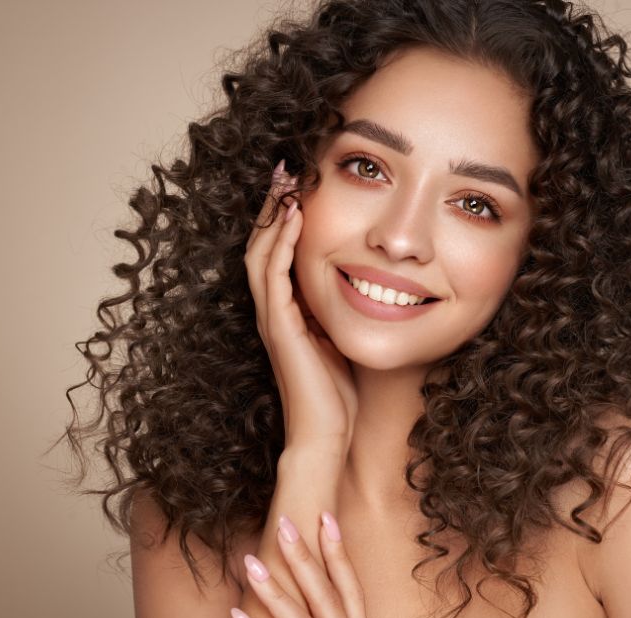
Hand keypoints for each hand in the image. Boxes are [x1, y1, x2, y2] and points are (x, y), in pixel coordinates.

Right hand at [244, 160, 357, 451]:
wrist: (327, 435)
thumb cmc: (338, 395)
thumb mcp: (343, 341)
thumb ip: (343, 314)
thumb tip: (370, 288)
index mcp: (288, 313)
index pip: (276, 254)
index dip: (283, 219)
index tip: (300, 185)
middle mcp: (273, 311)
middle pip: (260, 245)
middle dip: (271, 206)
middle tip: (285, 170)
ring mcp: (272, 319)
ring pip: (259, 253)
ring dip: (271, 216)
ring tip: (285, 181)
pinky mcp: (279, 329)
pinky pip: (273, 276)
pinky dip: (280, 243)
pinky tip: (294, 218)